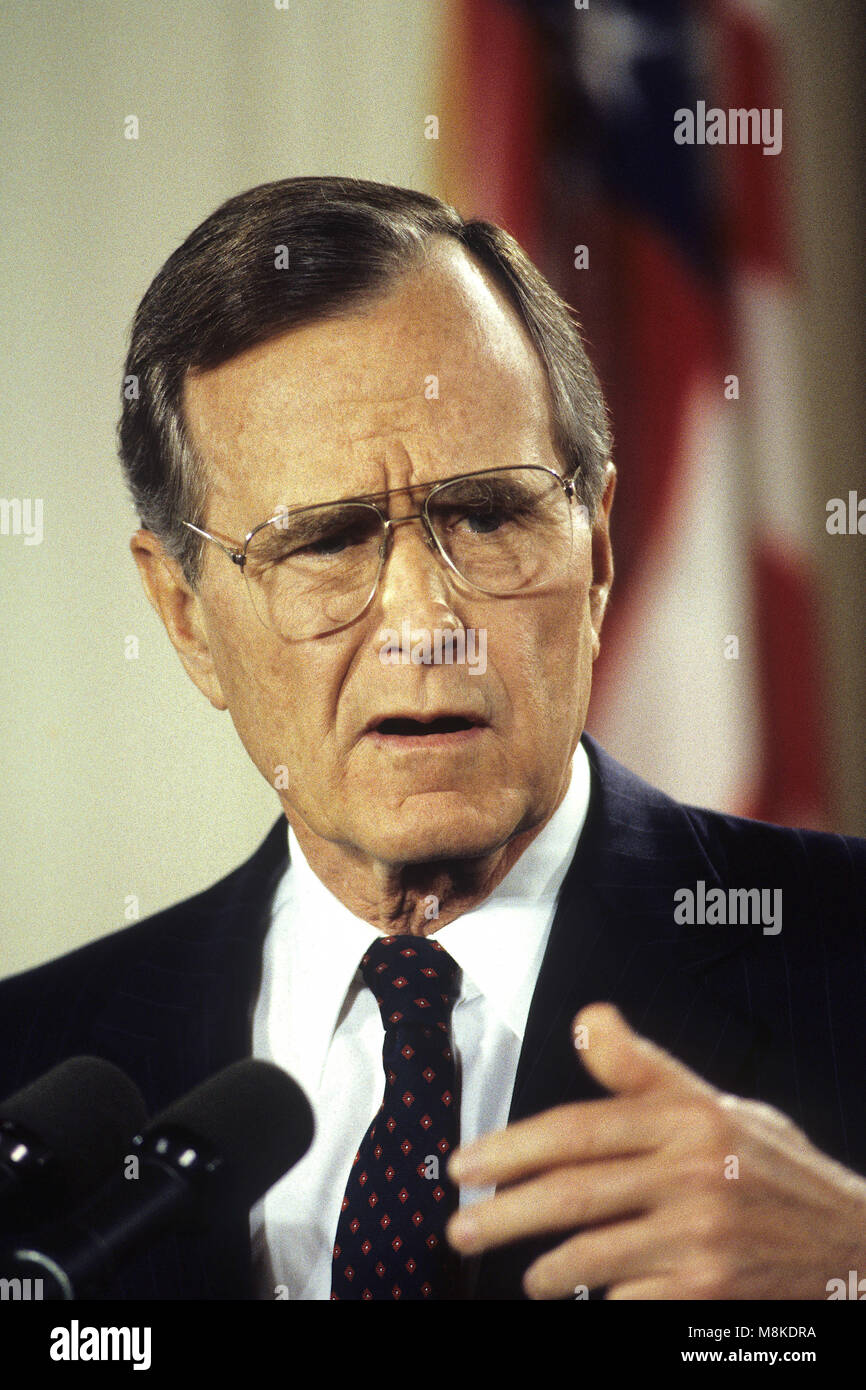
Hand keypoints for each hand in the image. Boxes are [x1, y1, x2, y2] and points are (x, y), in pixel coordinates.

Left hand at [446, 1003, 865, 1298]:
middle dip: (501, 1215)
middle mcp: (692, 1174)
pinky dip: (598, 1301)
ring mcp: (701, 1237)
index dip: (511, 1148)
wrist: (851, 1240)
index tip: (465, 1166)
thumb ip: (643, 1069)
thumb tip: (586, 1019)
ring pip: (589, 1256)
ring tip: (527, 1273)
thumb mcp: (715, 1104)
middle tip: (459, 1229)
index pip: (576, 1130)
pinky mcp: (709, 1293)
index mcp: (686, 1119)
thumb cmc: (772, 1167)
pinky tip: (587, 1297)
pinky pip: (626, 1301)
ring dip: (542, 1270)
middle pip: (571, 1196)